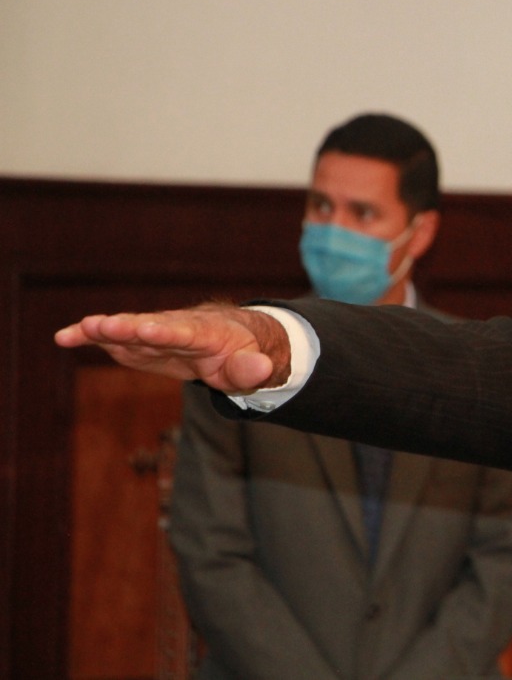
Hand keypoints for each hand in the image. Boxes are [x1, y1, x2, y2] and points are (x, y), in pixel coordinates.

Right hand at [54, 303, 290, 392]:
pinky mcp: (138, 341)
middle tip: (102, 325)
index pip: (184, 333)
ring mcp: (154, 332)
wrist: (229, 337)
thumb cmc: (240, 352)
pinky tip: (65, 336)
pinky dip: (91, 336)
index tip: (146, 329)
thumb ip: (251, 369)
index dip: (165, 332)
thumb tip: (262, 369)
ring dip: (105, 330)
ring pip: (128, 330)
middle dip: (128, 327)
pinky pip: (114, 339)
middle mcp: (175, 328)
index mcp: (205, 334)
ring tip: (80, 329)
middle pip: (149, 327)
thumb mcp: (251, 364)